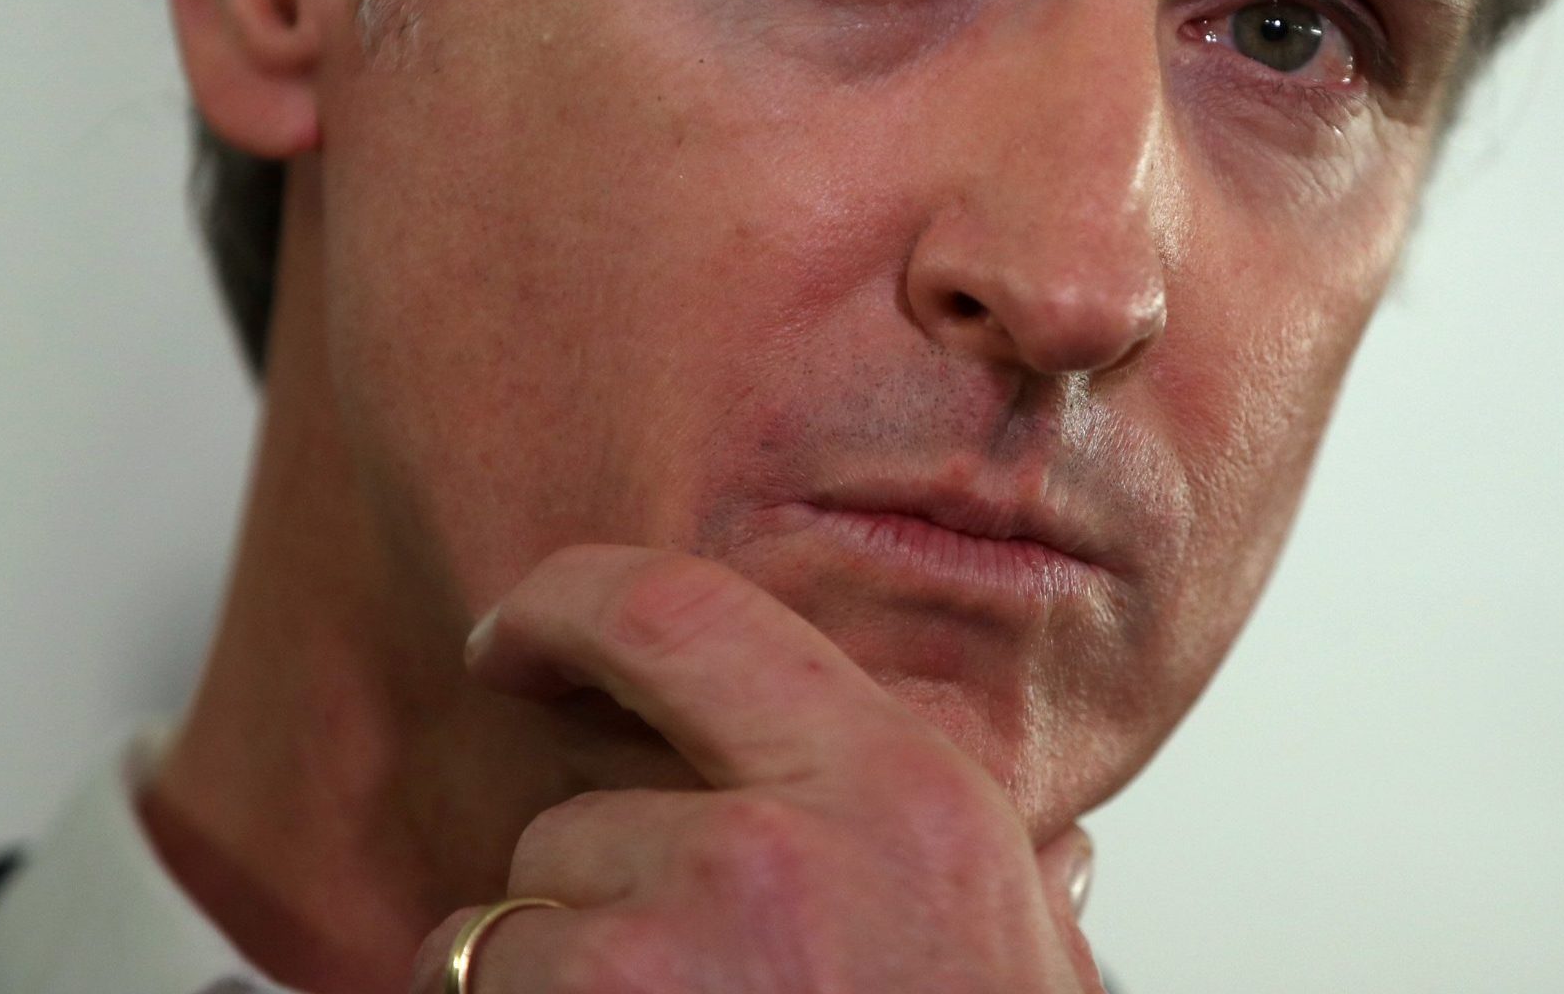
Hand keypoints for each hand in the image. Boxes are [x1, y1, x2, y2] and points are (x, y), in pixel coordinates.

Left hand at [415, 544, 1103, 992]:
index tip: (512, 633)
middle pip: (575, 825)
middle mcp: (766, 857)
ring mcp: (654, 967)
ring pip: (504, 938)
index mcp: (895, 794)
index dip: (566, 606)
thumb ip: (1017, 888)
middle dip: (600, 912)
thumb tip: (1060, 864)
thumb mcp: (1035, 974)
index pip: (679, 612)